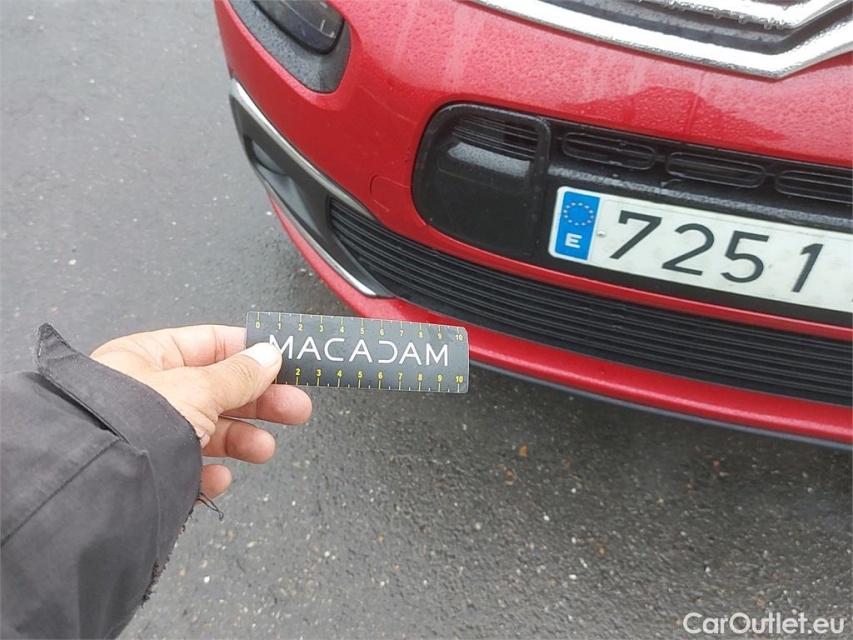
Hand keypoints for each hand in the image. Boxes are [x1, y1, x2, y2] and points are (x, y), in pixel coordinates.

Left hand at [90, 325, 311, 498]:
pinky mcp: (150, 471)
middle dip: (260, 402)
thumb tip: (269, 356)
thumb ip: (239, 374)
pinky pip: (190, 467)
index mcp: (147, 358)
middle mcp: (146, 392)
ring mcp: (148, 432)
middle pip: (218, 389)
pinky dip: (211, 473)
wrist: (95, 490)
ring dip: (242, 439)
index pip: (211, 344)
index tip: (286, 362)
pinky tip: (219, 478)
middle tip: (296, 408)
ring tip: (264, 449)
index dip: (252, 352)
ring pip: (209, 430)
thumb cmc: (129, 426)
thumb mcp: (198, 389)